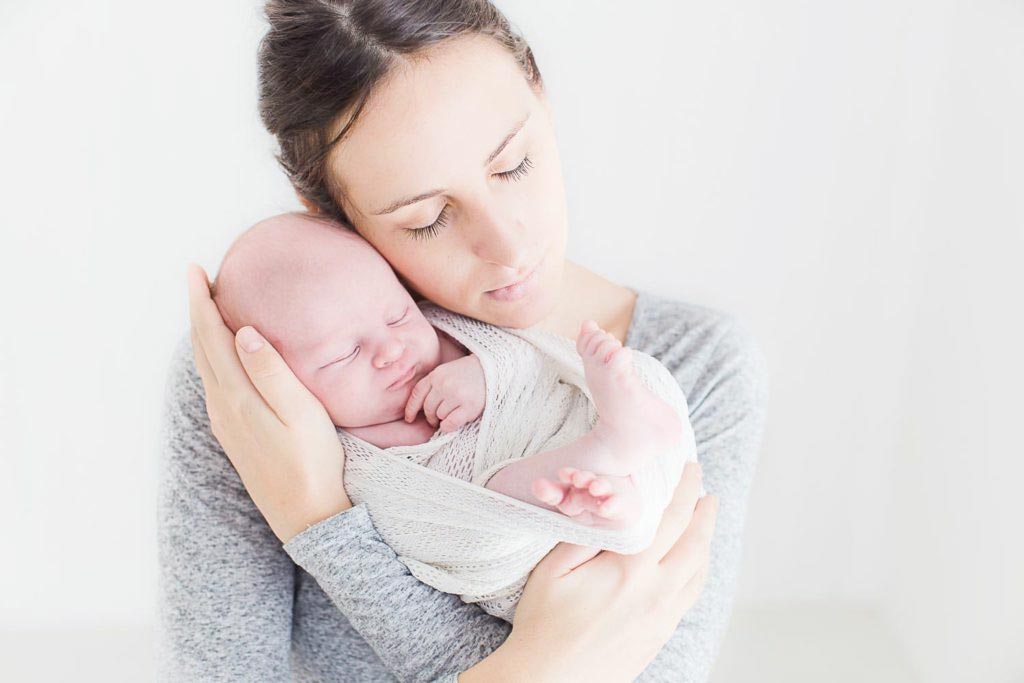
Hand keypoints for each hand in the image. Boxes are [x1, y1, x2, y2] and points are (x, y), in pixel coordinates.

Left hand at [187, 264, 351, 542]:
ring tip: (209, 309)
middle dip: (198, 312)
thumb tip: (243, 332)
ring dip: (204, 335)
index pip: (211, 338)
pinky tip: (224, 359)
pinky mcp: (237, 437)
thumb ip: (272, 372)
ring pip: (206, 368)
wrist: (309, 520)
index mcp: (238, 398)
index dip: (201, 303)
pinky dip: (213, 359)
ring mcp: (227, 425)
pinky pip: (215, 386)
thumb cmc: (314, 465)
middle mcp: (224, 409)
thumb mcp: (301, 414)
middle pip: (203, 350)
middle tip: (198, 280)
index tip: (194, 271)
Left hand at [404, 354, 485, 432]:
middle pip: (427, 408)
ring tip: (452, 414)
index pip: (417, 395)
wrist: (492, 369)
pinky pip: (450, 423)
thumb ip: (433, 384)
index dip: (411, 409)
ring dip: (443, 419)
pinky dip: (449, 426)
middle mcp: (444, 384)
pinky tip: (454, 423)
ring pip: (439, 416)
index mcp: (436, 375)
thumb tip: (418, 409)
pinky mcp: (468, 406)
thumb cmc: (467, 373)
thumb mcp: (446, 372)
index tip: (410, 418)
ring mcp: (456, 395)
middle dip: (430, 417)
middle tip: (436, 419)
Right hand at [463, 462, 715, 682]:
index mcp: (630, 571)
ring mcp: (663, 618)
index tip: (692, 470)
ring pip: (698, 572)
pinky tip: (690, 564)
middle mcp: (656, 593)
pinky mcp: (661, 636)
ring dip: (705, 542)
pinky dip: (697, 571)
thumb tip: (608, 509)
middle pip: (696, 544)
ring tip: (703, 524)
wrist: (550, 680)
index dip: (685, 490)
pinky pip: (690, 596)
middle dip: (704, 513)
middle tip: (706, 493)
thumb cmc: (544, 624)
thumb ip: (585, 534)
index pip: (670, 519)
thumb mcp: (553, 569)